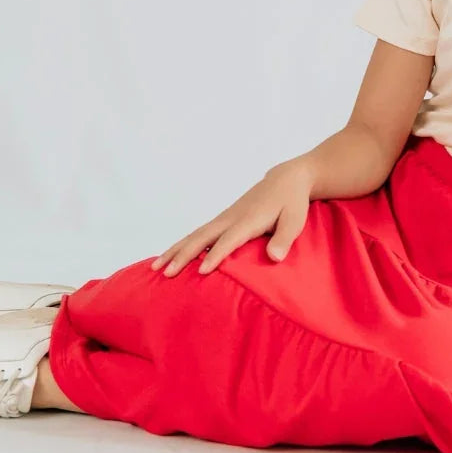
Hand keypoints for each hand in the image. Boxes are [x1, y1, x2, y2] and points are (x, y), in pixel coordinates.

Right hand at [150, 161, 314, 276]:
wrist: (286, 179)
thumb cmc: (292, 201)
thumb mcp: (295, 219)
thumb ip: (284, 238)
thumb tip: (275, 257)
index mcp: (248, 220)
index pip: (229, 240)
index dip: (215, 255)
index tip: (201, 271)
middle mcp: (231, 218)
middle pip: (202, 237)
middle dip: (183, 255)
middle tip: (166, 273)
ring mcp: (225, 218)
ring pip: (195, 234)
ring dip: (175, 250)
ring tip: (156, 267)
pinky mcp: (224, 220)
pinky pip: (200, 233)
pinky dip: (183, 244)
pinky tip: (172, 256)